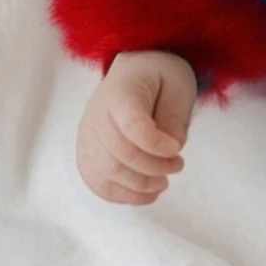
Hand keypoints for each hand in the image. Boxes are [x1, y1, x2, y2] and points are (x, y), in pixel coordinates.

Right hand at [76, 49, 197, 204]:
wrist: (133, 70)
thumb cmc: (158, 76)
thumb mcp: (178, 86)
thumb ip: (175, 118)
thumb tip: (170, 151)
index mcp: (121, 93)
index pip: (132, 126)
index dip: (156, 145)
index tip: (176, 149)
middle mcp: (97, 115)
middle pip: (120, 155)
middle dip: (154, 168)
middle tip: (177, 165)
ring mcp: (88, 135)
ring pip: (107, 174)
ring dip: (139, 186)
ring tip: (163, 182)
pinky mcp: (87, 151)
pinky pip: (97, 182)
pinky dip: (121, 194)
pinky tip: (145, 194)